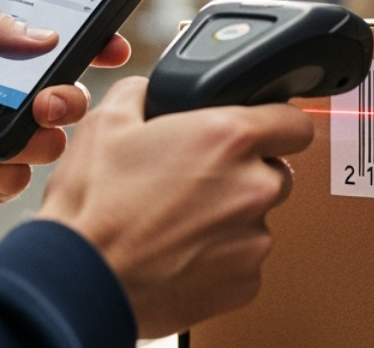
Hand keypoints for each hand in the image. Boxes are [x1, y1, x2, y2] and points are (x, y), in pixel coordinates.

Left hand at [0, 14, 131, 232]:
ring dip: (21, 137)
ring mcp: (2, 145)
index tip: (112, 45)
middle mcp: (7, 104)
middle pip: (70, 98)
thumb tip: (47, 35)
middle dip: (68, 98)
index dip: (93, 46)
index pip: (59, 51)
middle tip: (44, 101)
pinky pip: (19, 178)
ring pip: (52, 142)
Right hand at [36, 77, 314, 338]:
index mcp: (228, 138)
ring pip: (258, 217)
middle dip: (245, 171)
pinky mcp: (244, 282)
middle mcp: (252, 187)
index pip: (294, 122)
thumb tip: (151, 90)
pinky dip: (222, 254)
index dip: (276, 123)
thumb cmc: (92, 208)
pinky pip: (246, 259)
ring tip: (179, 219)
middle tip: (199, 177)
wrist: (78, 280)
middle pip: (276, 170)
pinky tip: (182, 249)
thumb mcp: (107, 121)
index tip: (263, 130)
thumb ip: (144, 92)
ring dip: (231, 215)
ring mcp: (252, 240)